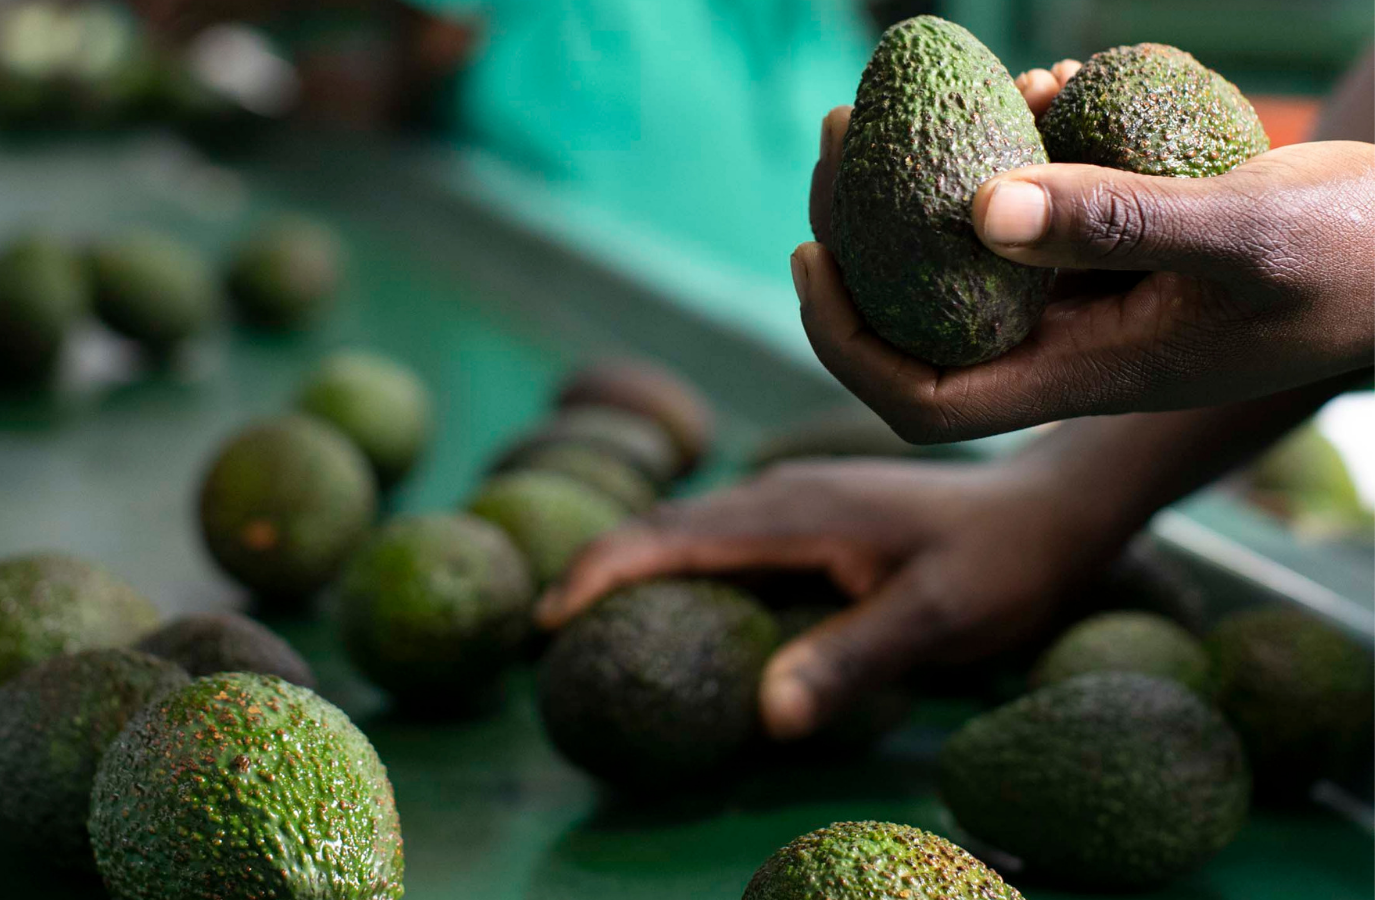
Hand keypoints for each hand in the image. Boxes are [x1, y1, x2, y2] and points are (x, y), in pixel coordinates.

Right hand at [535, 456, 1136, 740]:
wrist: (1048, 511)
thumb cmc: (1001, 567)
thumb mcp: (940, 621)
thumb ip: (854, 659)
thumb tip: (767, 715)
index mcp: (795, 511)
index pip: (670, 535)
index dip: (600, 573)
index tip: (545, 620)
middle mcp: (779, 495)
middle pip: (662, 527)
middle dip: (595, 573)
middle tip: (542, 637)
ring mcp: (790, 499)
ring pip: (686, 530)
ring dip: (630, 569)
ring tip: (581, 622)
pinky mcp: (804, 516)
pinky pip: (718, 539)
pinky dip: (673, 568)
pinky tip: (668, 604)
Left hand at [800, 66, 1374, 443]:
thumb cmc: (1356, 258)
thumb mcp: (1244, 233)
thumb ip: (1119, 222)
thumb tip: (978, 209)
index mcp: (1085, 374)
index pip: (926, 396)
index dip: (849, 342)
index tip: (814, 257)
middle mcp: (1073, 343)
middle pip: (926, 315)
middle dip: (862, 238)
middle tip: (835, 141)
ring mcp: (1096, 295)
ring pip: (977, 251)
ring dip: (929, 182)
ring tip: (896, 99)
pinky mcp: (1124, 244)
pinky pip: (1047, 199)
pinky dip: (1032, 142)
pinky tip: (1050, 78)